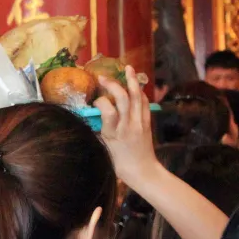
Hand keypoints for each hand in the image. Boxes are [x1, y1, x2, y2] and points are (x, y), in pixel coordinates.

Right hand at [94, 66, 158, 186]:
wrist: (143, 171)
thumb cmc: (119, 163)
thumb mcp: (104, 148)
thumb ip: (99, 130)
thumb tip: (92, 116)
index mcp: (114, 133)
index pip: (107, 110)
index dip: (100, 101)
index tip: (95, 102)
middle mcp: (128, 126)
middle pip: (123, 98)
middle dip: (113, 84)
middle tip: (103, 77)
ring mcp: (139, 123)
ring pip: (137, 97)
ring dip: (132, 81)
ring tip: (128, 68)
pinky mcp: (147, 122)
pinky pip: (144, 103)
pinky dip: (139, 92)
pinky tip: (136, 85)